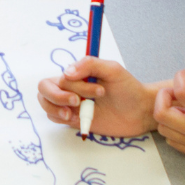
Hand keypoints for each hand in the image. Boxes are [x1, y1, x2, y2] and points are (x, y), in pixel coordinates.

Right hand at [37, 57, 157, 136]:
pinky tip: (78, 119)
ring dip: (56, 108)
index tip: (99, 91)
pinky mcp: (74, 120)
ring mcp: (71, 105)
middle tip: (77, 103)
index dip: (74, 86)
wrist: (140, 112)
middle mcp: (71, 88)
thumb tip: (66, 73)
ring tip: (74, 114)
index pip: (60, 78)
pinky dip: (60, 119)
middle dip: (57, 97)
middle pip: (44, 89)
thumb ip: (89, 64)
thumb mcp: (112, 69)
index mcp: (78, 74)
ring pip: (46, 104)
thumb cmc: (128, 87)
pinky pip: (54, 118)